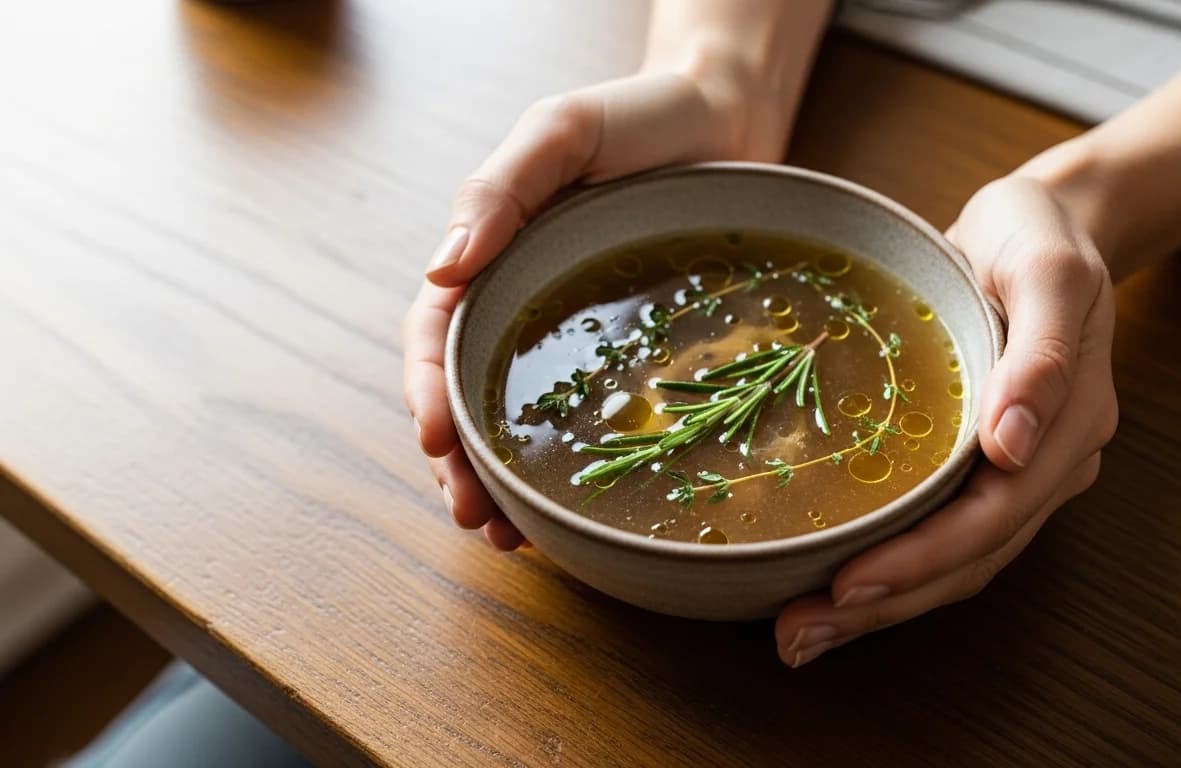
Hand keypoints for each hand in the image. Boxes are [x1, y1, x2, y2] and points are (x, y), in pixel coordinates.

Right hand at [403, 69, 777, 548]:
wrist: (729, 119)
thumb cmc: (642, 117)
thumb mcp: (563, 131)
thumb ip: (501, 189)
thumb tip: (442, 267)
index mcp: (493, 254)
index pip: (440, 333)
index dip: (431, 391)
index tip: (436, 441)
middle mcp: (523, 300)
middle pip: (469, 393)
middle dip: (460, 461)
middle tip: (475, 518)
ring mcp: (574, 334)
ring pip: (520, 419)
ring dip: (503, 481)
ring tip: (509, 536)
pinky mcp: (628, 353)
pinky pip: (593, 416)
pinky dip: (573, 466)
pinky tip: (572, 509)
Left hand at [775, 176, 1118, 665]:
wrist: (1042, 224)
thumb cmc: (1040, 238)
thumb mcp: (1050, 271)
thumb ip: (1041, 356)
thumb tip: (1013, 446)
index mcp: (1071, 426)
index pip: (993, 516)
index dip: (922, 559)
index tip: (847, 585)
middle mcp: (1049, 463)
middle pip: (970, 558)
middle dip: (887, 603)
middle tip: (799, 636)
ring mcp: (1021, 470)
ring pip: (956, 562)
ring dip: (883, 605)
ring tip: (802, 634)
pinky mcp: (983, 464)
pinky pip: (942, 532)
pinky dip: (892, 568)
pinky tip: (834, 588)